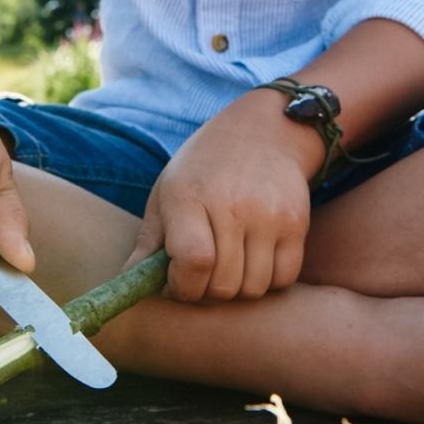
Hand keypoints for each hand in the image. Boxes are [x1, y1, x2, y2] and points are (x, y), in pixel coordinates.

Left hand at [127, 90, 317, 301]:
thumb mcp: (167, 191)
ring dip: (237, 288)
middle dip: (206, 291)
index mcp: (189, 197)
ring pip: (253, 288)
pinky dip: (268, 280)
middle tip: (202, 274)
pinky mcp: (297, 223)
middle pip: (222, 284)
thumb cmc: (205, 168)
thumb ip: (148, 241)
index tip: (177, 282)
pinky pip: (283, 277)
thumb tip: (127, 284)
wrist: (264, 132)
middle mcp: (232, 206)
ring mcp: (269, 215)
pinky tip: (254, 259)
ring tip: (228, 264)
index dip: (182, 287)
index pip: (193, 262)